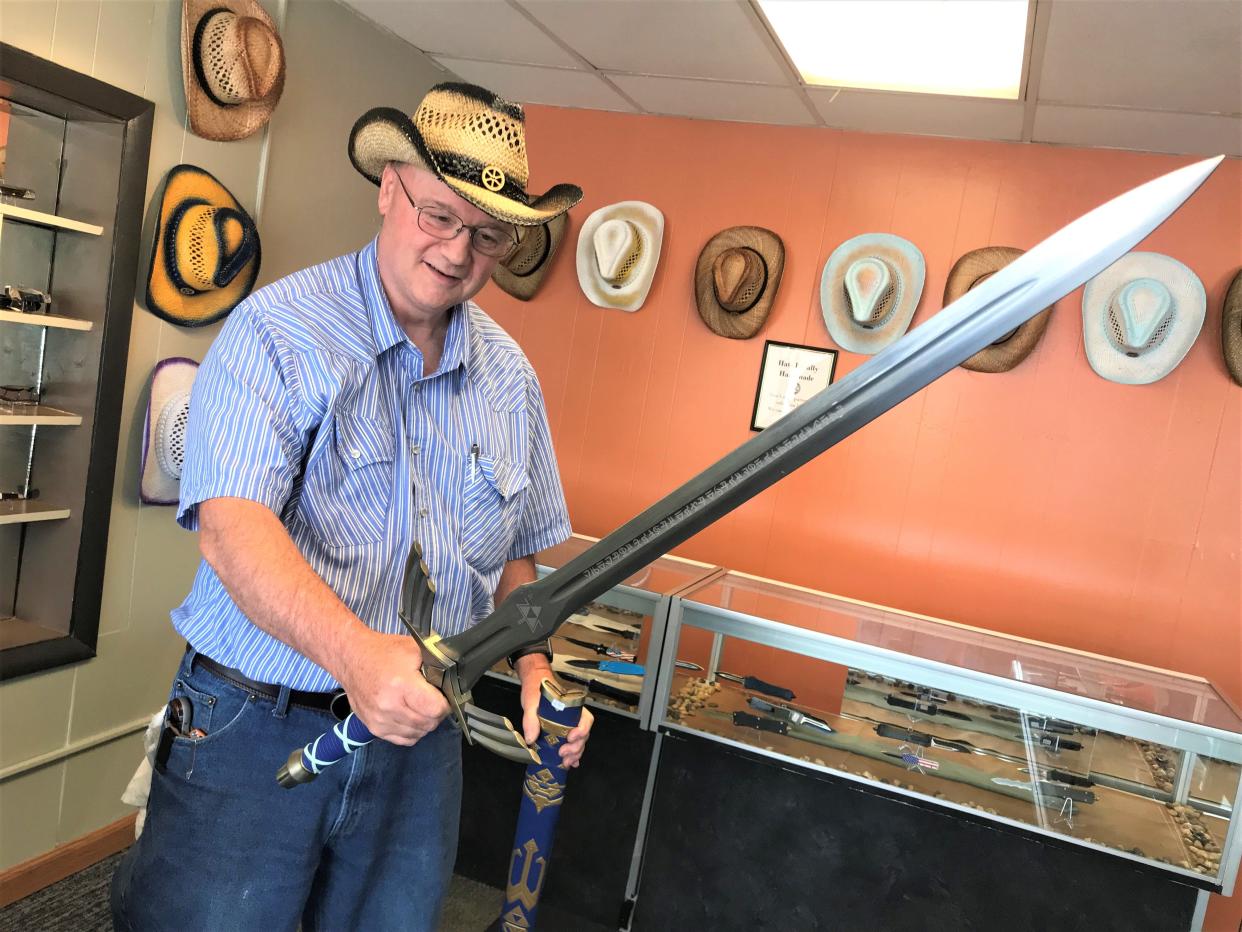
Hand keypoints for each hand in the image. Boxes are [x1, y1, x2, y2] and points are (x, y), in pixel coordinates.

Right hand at [337, 629, 448, 744]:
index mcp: (401, 685)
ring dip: (424, 722)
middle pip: (428, 724)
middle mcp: (389, 707)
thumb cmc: (384, 652)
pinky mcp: (374, 729)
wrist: (351, 659)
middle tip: (433, 699)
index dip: (445, 703)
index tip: (442, 695)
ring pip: (418, 734)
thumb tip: (454, 678)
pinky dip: (412, 731)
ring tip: (419, 705)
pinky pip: (404, 740)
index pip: (436, 709)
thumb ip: (436, 663)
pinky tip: (410, 715)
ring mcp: (380, 720)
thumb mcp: (414, 649)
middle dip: (436, 713)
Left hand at [516, 656, 593, 768]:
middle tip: (564, 755)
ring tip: (566, 763)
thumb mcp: (531, 703)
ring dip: (575, 754)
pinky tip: (570, 763)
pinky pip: (573, 744)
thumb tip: (531, 739)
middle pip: (583, 735)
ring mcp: (569, 725)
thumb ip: (530, 719)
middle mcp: (574, 717)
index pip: (586, 720)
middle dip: (576, 748)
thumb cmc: (536, 691)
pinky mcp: (563, 732)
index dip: (582, 731)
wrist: (534, 685)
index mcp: (571, 708)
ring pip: (580, 742)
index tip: (571, 738)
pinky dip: (573, 755)